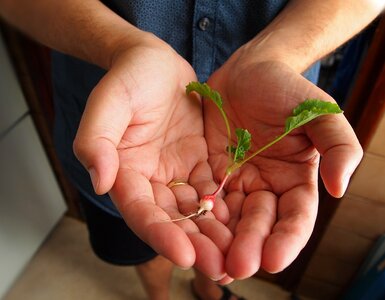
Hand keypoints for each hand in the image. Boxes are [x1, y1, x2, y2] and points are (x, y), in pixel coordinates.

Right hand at [73, 34, 231, 278]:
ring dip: (215, 234)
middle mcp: (151, 181)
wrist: (156, 63)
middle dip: (194, 245)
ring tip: (237, 256)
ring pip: (196, 211)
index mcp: (125, 172)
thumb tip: (99, 180)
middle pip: (171, 220)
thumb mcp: (109, 102)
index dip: (160, 234)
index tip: (184, 255)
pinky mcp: (199, 164)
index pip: (140, 211)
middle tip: (219, 267)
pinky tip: (245, 224)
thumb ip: (96, 139)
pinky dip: (227, 208)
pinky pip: (214, 190)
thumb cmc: (129, 78)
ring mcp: (177, 174)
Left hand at [204, 58, 362, 278]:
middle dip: (248, 246)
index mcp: (294, 180)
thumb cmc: (286, 88)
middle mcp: (265, 187)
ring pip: (228, 218)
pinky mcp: (209, 172)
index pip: (295, 217)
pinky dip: (198, 216)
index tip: (273, 259)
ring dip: (220, 240)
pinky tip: (189, 230)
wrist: (248, 70)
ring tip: (209, 260)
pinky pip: (203, 198)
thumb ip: (337, 144)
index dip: (287, 240)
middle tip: (235, 267)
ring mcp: (236, 182)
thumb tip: (340, 187)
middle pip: (258, 224)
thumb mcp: (318, 111)